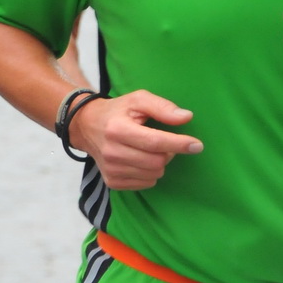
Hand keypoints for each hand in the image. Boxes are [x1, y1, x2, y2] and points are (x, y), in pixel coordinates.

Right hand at [68, 89, 203, 190]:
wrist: (86, 127)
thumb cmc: (117, 111)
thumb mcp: (138, 99)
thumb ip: (162, 107)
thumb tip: (186, 117)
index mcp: (118, 129)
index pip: (155, 142)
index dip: (179, 144)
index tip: (197, 145)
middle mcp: (112, 152)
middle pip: (157, 161)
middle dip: (168, 152)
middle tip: (163, 141)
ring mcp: (111, 169)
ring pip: (154, 174)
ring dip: (159, 163)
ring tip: (149, 149)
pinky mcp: (112, 181)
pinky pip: (146, 183)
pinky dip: (150, 173)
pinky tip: (141, 160)